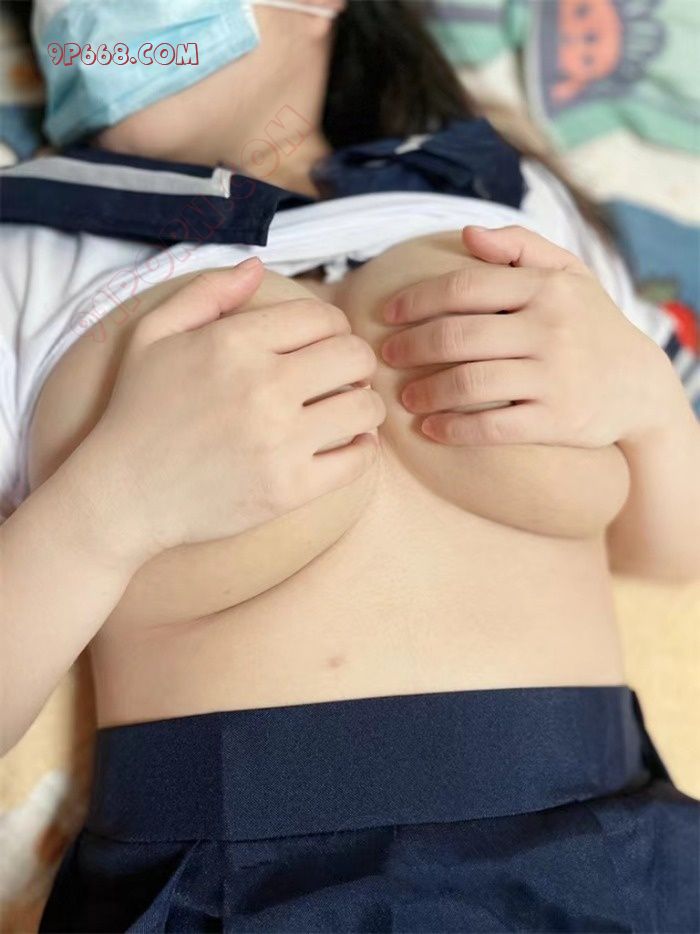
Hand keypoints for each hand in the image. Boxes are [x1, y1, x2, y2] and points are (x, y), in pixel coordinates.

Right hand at [89, 258, 384, 553]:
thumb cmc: (139, 412)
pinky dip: (362, 449)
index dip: (334, 327)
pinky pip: (359, 460)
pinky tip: (347, 445)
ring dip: (363, 404)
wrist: (124, 495)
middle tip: (342, 376)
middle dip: (356, 362)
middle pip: (355, 357)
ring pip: (365, 407)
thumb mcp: (153, 335)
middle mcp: (263, 387)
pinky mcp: (289, 489)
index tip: (325, 344)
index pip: (323, 317)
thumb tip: (257, 267)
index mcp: (234, 343)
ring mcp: (279, 441)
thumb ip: (207, 293)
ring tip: (346, 410)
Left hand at [381, 225, 675, 446]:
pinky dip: (454, 429)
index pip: (465, 286)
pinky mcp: (557, 420)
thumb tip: (468, 234)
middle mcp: (550, 329)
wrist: (642, 386)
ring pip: (469, 384)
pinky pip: (492, 427)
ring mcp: (554, 377)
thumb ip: (522, 246)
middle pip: (457, 336)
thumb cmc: (591, 324)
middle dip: (412, 347)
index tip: (388, 314)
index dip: (417, 300)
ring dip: (427, 392)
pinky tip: (431, 428)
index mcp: (546, 288)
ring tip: (406, 397)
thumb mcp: (569, 275)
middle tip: (387, 357)